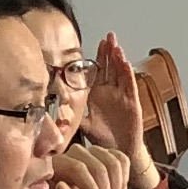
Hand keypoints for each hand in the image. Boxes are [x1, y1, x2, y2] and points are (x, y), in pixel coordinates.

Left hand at [84, 33, 156, 174]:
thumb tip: (55, 109)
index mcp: (98, 94)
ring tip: (117, 46)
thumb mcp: (84, 125)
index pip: (99, 71)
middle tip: (109, 36)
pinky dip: (128, 75)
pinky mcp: (132, 103)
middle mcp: (111, 92)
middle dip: (110, 51)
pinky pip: (130, 87)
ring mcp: (122, 96)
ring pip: (121, 73)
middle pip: (111, 67)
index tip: (98, 43)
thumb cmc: (102, 138)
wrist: (118, 152)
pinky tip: (126, 64)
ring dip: (119, 60)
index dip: (99, 57)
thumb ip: (73, 115)